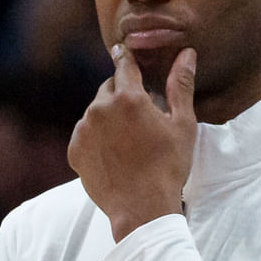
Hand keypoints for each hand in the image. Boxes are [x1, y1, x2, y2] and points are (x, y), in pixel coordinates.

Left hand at [67, 45, 197, 241]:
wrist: (142, 209)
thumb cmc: (168, 166)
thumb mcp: (182, 124)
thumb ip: (180, 85)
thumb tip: (186, 53)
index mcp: (128, 97)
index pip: (124, 65)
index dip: (128, 59)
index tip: (124, 52)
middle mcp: (99, 109)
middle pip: (109, 88)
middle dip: (123, 95)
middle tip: (140, 116)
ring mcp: (83, 130)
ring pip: (96, 112)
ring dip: (109, 117)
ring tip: (129, 140)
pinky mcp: (74, 150)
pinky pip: (85, 134)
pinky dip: (97, 138)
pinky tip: (114, 154)